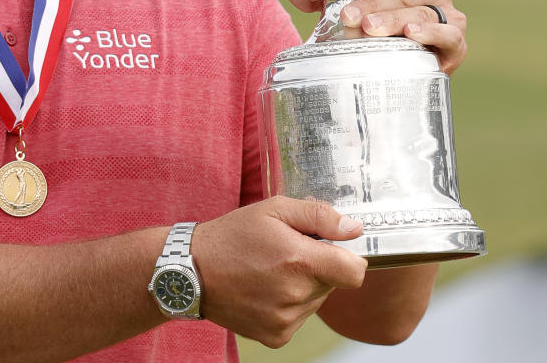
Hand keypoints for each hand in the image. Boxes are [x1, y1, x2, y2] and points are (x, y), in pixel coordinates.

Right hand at [192, 197, 366, 347]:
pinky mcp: (276, 336)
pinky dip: (288, 305)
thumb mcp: (273, 210)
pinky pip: (298, 318)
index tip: (334, 250)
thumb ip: (318, 215)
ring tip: (270, 271)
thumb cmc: (231, 236)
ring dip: (302, 286)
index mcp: (300, 261)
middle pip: (333, 284)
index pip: (355, 272)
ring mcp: (285, 320)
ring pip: (315, 301)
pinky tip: (264, 290)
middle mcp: (296, 295)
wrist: (191, 271)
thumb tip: (353, 229)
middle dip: (318, 267)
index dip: (349, 258)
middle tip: (287, 253)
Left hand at [285, 0, 467, 73]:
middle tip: (351, 14)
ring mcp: (447, 17)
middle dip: (377, 1)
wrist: (391, 65)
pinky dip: (431, 34)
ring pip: (424, 12)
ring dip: (394, 20)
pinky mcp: (454, 46)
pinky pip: (448, 37)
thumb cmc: (369, 22)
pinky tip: (411, 34)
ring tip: (369, 28)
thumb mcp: (344, 2)